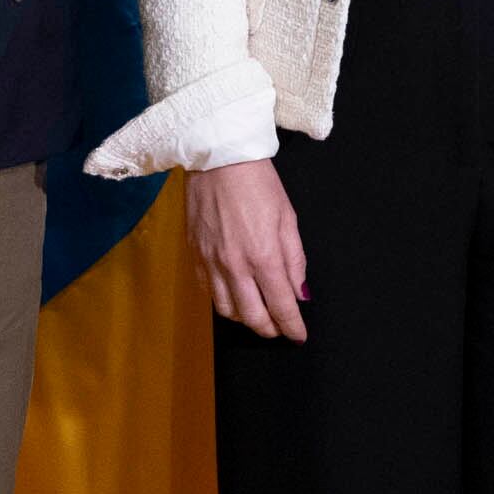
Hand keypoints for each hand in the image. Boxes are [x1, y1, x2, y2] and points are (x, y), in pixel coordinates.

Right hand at [187, 158, 307, 341]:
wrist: (218, 158)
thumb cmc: (257, 182)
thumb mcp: (287, 217)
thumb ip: (295, 259)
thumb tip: (299, 292)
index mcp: (264, 255)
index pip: (281, 306)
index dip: (292, 326)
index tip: (298, 335)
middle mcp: (235, 265)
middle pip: (252, 317)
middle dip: (270, 329)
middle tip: (280, 327)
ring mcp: (210, 262)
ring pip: (227, 310)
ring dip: (245, 318)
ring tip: (257, 312)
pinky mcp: (194, 255)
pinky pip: (207, 292)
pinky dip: (223, 300)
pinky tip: (233, 293)